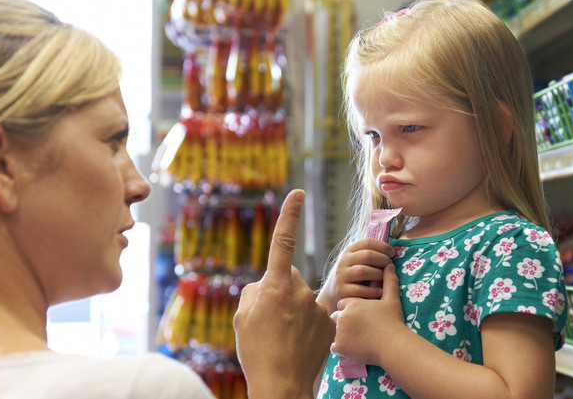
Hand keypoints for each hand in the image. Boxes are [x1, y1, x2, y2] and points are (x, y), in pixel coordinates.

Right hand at [234, 189, 334, 398]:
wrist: (282, 384)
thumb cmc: (257, 351)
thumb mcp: (243, 318)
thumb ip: (254, 292)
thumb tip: (266, 284)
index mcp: (275, 286)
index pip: (283, 242)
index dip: (289, 215)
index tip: (298, 193)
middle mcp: (300, 291)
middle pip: (288, 278)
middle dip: (279, 291)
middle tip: (269, 320)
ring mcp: (317, 307)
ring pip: (301, 299)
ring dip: (293, 311)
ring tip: (283, 337)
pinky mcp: (330, 321)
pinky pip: (315, 314)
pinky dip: (307, 325)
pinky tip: (298, 343)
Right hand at [317, 237, 394, 313]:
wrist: (333, 292)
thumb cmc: (354, 275)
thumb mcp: (357, 260)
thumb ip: (370, 254)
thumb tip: (393, 251)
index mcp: (349, 250)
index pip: (367, 242)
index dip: (383, 246)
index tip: (393, 253)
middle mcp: (344, 261)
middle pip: (367, 255)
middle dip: (383, 260)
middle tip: (391, 266)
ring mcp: (341, 276)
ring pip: (363, 271)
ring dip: (379, 275)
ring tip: (386, 279)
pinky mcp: (342, 291)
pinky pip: (360, 290)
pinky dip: (373, 291)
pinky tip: (380, 292)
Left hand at [330, 263, 405, 365]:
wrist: (393, 345)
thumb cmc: (393, 322)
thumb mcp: (392, 299)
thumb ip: (389, 281)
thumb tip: (389, 265)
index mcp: (352, 303)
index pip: (343, 303)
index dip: (351, 309)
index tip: (360, 315)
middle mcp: (343, 316)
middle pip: (336, 316)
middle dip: (343, 321)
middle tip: (357, 328)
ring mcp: (340, 332)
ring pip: (333, 331)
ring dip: (340, 334)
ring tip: (354, 338)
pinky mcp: (340, 347)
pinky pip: (333, 346)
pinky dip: (341, 347)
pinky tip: (352, 347)